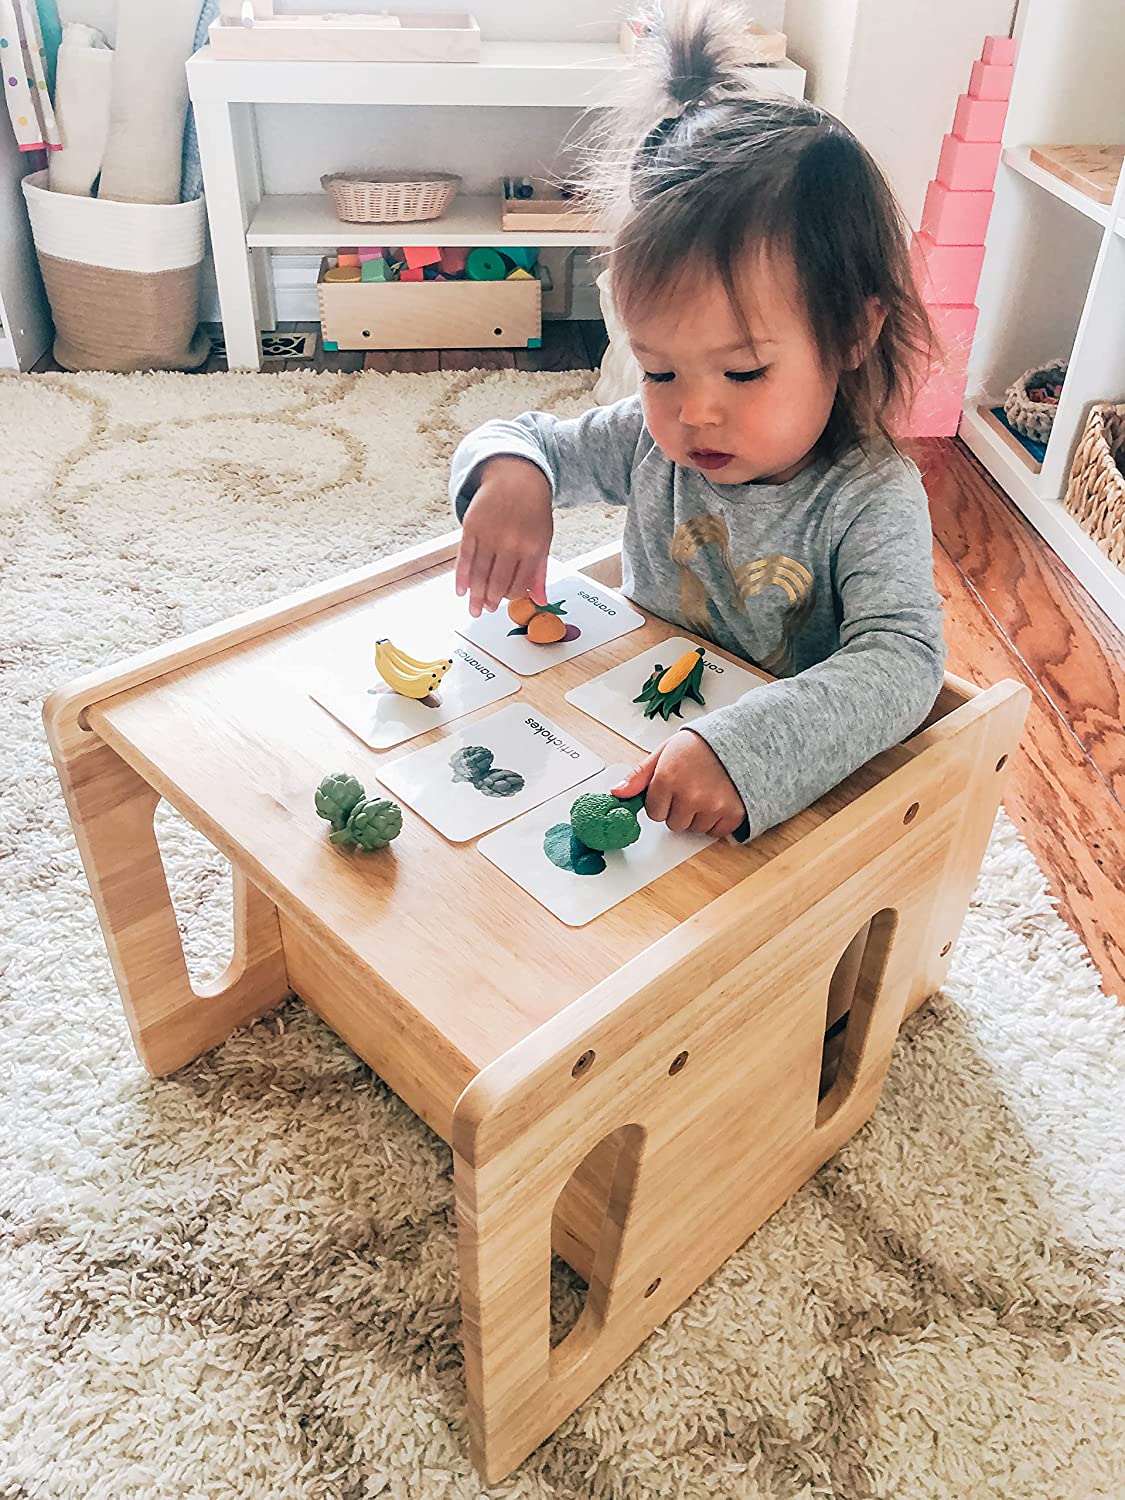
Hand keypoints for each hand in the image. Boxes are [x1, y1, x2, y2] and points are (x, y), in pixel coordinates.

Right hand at [455, 456, 553, 616]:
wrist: (516, 478)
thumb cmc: (532, 510)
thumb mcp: (543, 539)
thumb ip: (539, 571)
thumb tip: (540, 601)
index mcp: (532, 547)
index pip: (519, 583)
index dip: (511, 596)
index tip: (505, 602)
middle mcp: (510, 543)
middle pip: (497, 581)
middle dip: (491, 600)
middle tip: (485, 611)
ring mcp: (489, 535)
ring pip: (480, 574)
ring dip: (475, 595)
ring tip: (474, 609)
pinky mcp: (472, 527)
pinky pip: (465, 558)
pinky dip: (462, 576)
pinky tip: (460, 591)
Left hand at [610, 730, 746, 837]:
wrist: (741, 737)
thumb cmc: (701, 744)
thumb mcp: (664, 752)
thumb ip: (639, 775)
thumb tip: (617, 793)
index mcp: (668, 778)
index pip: (653, 812)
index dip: (662, 800)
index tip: (672, 787)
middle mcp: (689, 795)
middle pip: (673, 823)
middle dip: (679, 809)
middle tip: (691, 787)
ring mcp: (712, 807)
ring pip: (694, 829)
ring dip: (698, 816)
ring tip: (707, 791)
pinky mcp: (732, 814)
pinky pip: (715, 832)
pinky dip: (716, 820)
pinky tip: (719, 799)